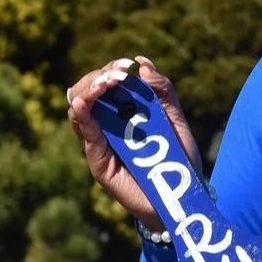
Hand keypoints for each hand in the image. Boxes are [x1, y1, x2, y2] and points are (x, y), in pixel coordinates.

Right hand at [66, 56, 201, 228]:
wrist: (183, 197)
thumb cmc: (179, 160)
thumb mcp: (176, 121)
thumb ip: (163, 93)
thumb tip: (142, 64)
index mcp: (122, 112)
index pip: (105, 82)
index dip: (112, 69)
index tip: (128, 65)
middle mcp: (106, 125)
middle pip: (86, 92)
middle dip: (98, 77)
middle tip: (117, 75)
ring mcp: (100, 143)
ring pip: (78, 110)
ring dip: (88, 92)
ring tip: (105, 84)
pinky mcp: (99, 162)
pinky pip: (86, 136)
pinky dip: (82, 117)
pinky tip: (84, 104)